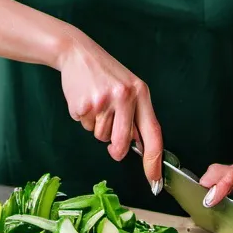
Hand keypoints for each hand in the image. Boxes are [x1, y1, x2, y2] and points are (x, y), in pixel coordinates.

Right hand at [56, 32, 163, 189]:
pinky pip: (85, 126)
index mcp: (141, 93)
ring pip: (101, 136)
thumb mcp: (129, 88)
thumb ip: (135, 114)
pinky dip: (84, 119)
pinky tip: (85, 101)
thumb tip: (139, 145)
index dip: (154, 160)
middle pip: (123, 143)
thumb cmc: (105, 73)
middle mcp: (125, 97)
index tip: (154, 179)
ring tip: (97, 104)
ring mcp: (103, 101)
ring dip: (98, 127)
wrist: (78, 53)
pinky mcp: (84, 104)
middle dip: (117, 150)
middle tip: (113, 146)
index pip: (153, 133)